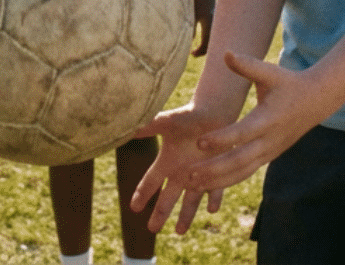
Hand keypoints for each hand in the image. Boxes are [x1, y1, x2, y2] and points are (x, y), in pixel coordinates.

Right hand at [128, 105, 228, 234]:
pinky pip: (216, 190)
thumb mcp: (166, 121)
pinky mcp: (218, 172)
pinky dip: (214, 198)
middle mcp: (181, 172)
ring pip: (190, 200)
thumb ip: (148, 126)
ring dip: (186, 215)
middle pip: (168, 197)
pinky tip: (212, 209)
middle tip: (152, 229)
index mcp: (167, 162)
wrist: (213, 113)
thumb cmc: (188, 116)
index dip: (142, 194)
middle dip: (160, 213)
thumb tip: (126, 127)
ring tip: (180, 231)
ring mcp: (200, 175)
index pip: (150, 182)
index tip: (133, 207)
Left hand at [179, 52, 335, 192]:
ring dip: (217, 180)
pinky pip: (246, 172)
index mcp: (268, 119)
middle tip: (189, 174)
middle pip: (240, 160)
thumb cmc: (288, 83)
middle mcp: (269, 140)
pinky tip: (207, 184)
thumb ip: (247, 65)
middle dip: (214, 169)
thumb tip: (225, 53)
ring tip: (191, 185)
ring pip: (242, 172)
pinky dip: (227, 180)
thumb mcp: (270, 72)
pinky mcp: (268, 157)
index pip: (242, 133)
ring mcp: (270, 152)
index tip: (199, 143)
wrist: (316, 101)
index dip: (221, 140)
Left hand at [192, 0, 215, 56]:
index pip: (205, 45)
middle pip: (212, 44)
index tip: (191, 53)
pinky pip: (215, 32)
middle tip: (194, 52)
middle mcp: (215, 24)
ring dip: (207, 44)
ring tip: (197, 46)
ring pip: (214, 38)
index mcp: (209, 25)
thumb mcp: (191, 14)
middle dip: (203, 50)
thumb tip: (190, 41)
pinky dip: (210, 37)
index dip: (198, 52)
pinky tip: (203, 36)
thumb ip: (190, 28)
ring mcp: (217, 21)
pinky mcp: (217, 17)